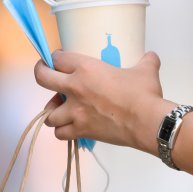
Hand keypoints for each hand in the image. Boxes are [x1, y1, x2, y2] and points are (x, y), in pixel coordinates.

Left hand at [33, 50, 165, 150]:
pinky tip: (70, 127)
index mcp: (86, 68)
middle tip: (46, 75)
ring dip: (53, 110)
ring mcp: (75, 112)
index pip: (58, 58)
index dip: (56, 57)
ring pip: (48, 113)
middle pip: (42, 78)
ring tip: (61, 109)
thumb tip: (151, 57)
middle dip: (41, 73)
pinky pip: (60, 133)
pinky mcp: (80, 130)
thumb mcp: (145, 70)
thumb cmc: (144, 95)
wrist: (146, 122)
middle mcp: (75, 88)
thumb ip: (145, 61)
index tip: (59, 59)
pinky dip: (62, 131)